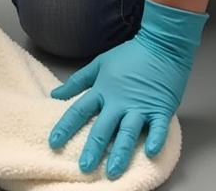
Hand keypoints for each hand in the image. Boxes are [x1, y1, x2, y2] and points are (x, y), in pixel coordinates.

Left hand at [48, 0, 207, 179]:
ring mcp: (141, 106)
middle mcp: (119, 101)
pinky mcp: (161, 109)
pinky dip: (156, 139)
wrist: (160, 45)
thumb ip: (78, 81)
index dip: (66, 126)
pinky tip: (151, 152)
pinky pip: (159, 128)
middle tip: (84, 168)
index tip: (54, 142)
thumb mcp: (99, 64)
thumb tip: (55, 94)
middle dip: (93, 148)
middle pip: (103, 127)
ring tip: (112, 171)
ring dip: (121, 152)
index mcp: (103, 90)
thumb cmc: (129, 55)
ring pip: (128, 132)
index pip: (80, 110)